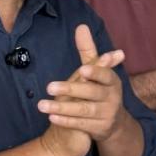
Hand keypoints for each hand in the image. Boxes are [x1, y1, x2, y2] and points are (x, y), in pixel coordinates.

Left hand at [38, 24, 128, 155]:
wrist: (113, 123)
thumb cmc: (101, 90)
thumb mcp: (97, 71)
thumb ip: (88, 50)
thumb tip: (81, 26)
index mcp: (112, 81)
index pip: (105, 75)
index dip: (95, 73)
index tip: (82, 70)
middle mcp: (112, 97)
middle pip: (92, 93)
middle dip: (71, 90)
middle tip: (50, 87)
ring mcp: (107, 114)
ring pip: (84, 110)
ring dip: (63, 108)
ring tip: (42, 105)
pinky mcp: (100, 128)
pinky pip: (81, 125)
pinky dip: (66, 121)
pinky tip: (51, 117)